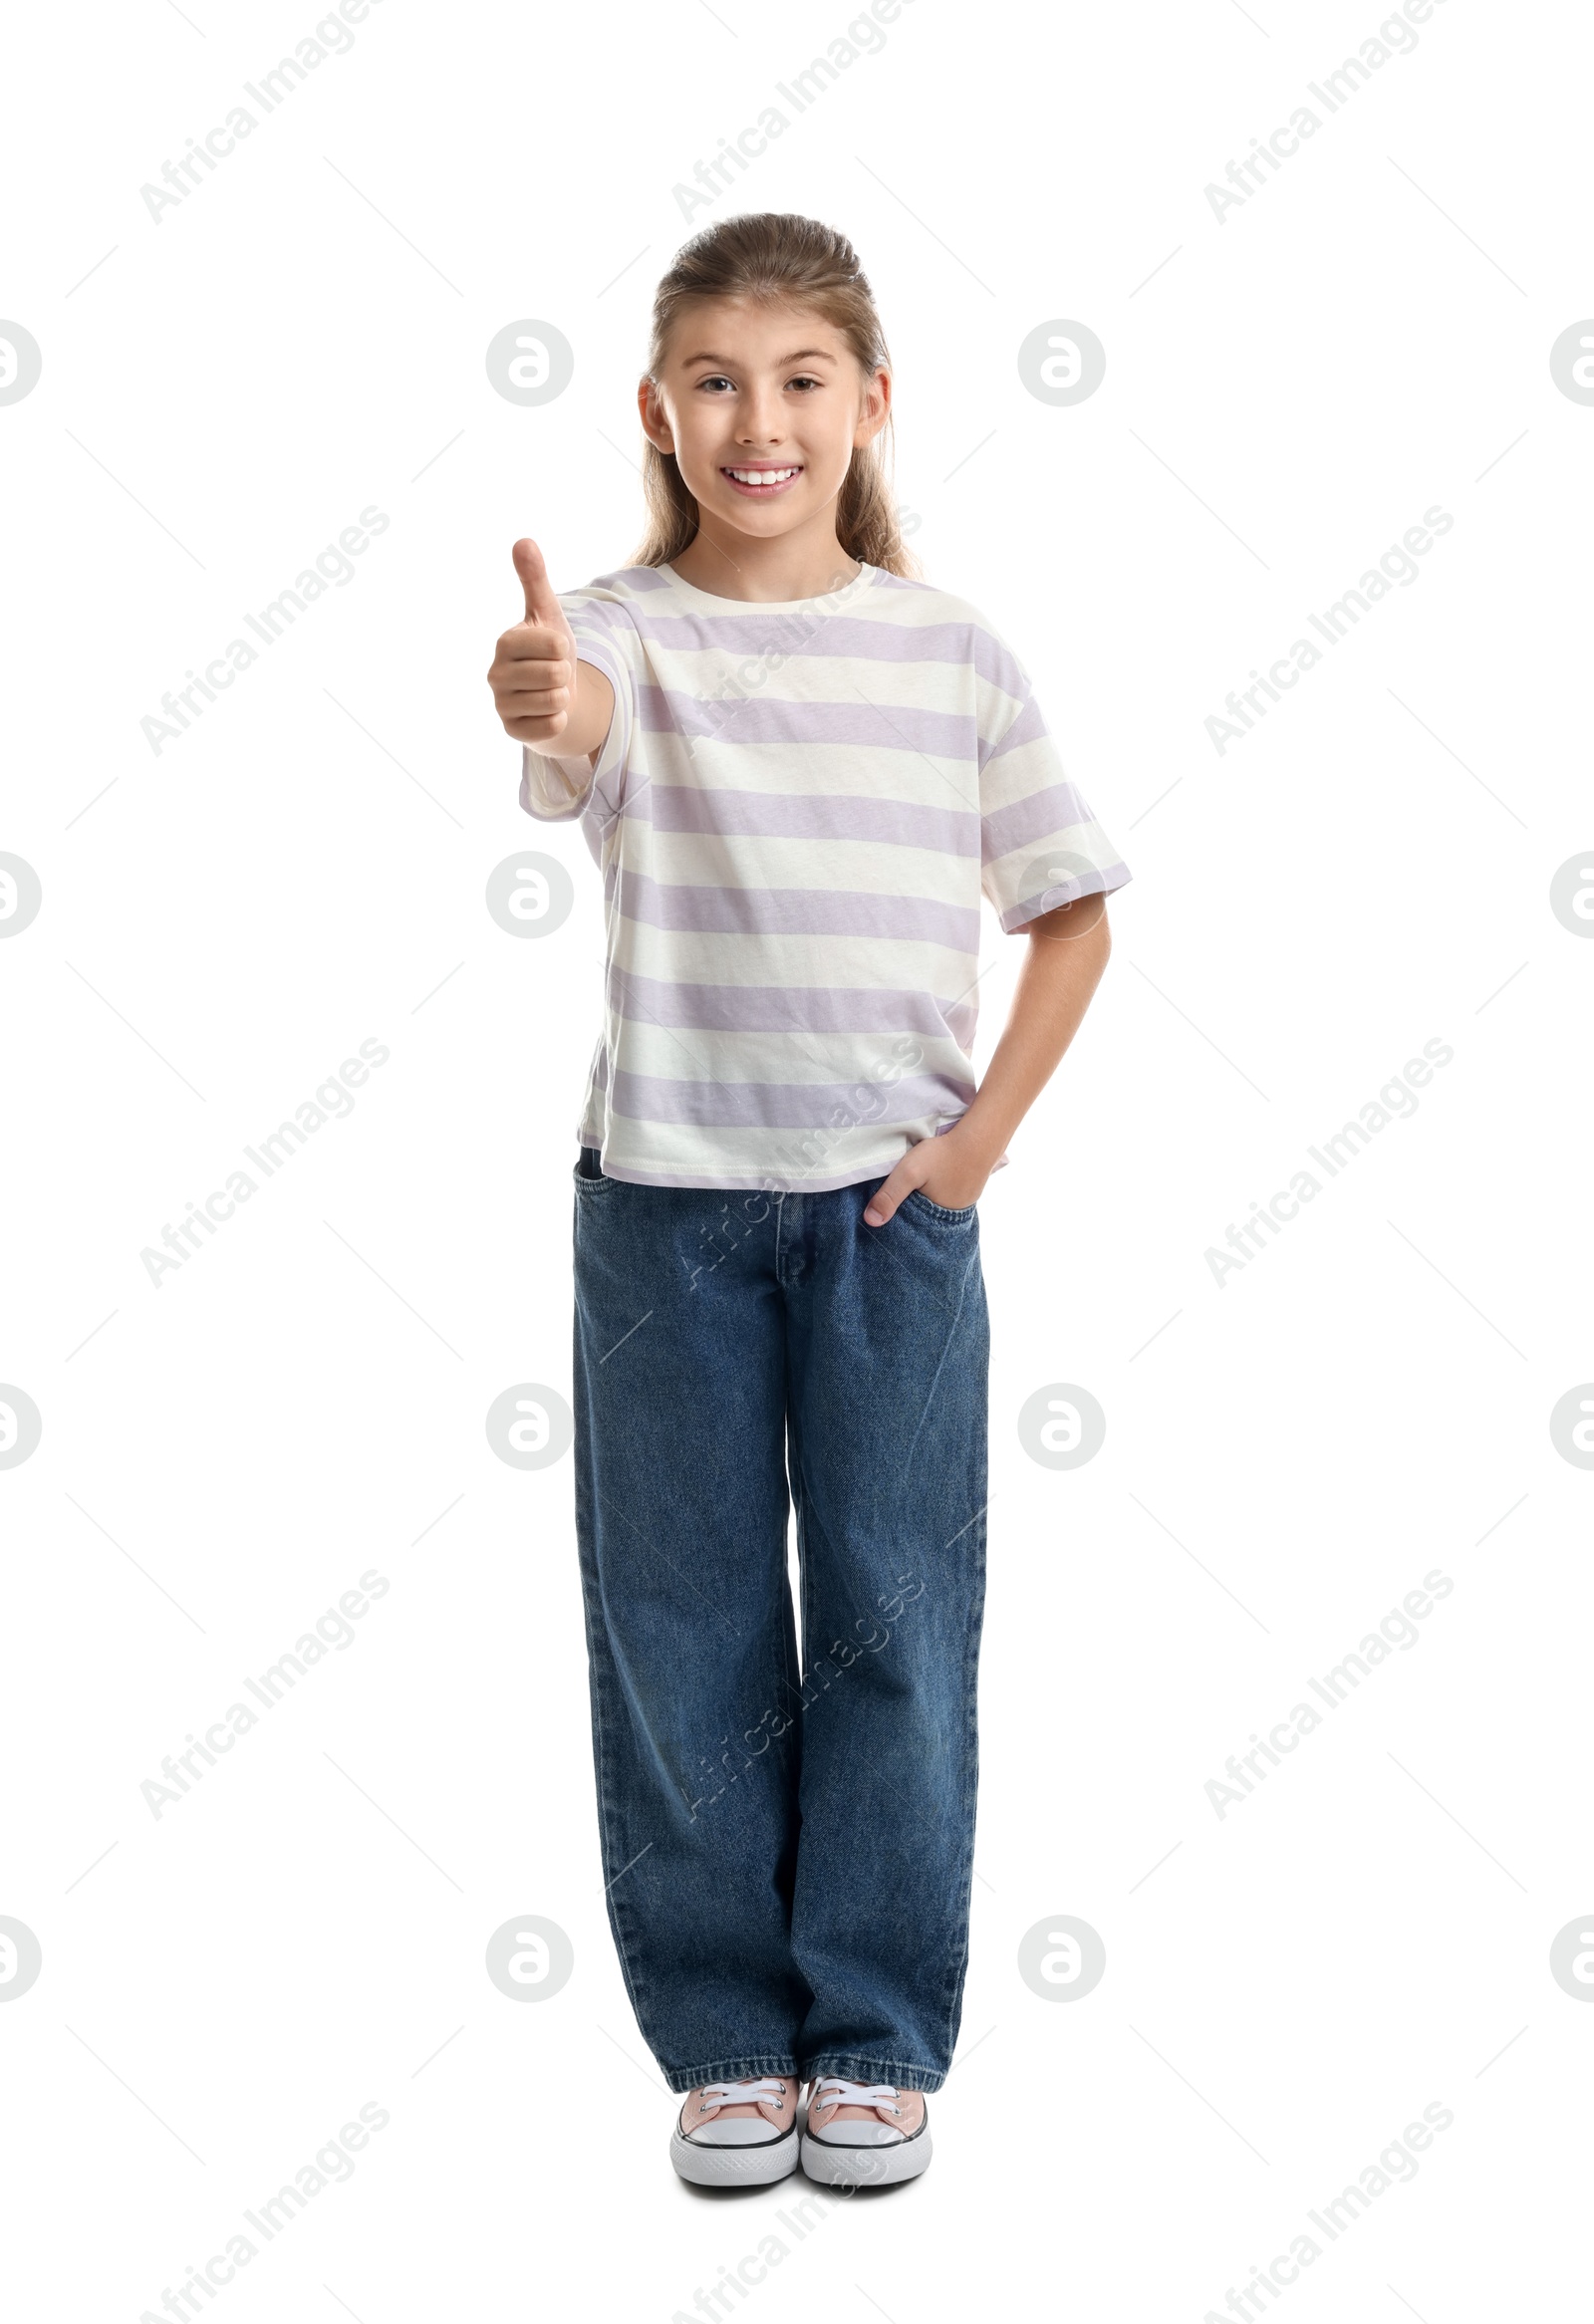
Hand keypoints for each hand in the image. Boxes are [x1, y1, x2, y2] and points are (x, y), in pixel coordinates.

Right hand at [487, 538, 578, 751]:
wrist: (555, 694)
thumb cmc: (550, 651)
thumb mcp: (548, 613)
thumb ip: (535, 579)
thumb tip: (523, 540)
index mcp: (504, 643)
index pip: (554, 645)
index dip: (564, 648)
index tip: (553, 649)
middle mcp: (495, 675)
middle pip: (555, 674)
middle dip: (564, 674)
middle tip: (553, 673)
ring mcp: (502, 705)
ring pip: (555, 700)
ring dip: (563, 697)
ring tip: (551, 691)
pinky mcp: (513, 731)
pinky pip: (552, 726)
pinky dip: (558, 720)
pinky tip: (547, 712)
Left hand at [862, 1121, 995, 1226]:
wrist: (980, 1135)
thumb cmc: (943, 1154)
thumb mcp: (909, 1172)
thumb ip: (889, 1196)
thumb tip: (870, 1222)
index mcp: (939, 1218)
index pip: (914, 1225)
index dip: (901, 1217)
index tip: (889, 1208)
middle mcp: (956, 1214)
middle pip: (927, 1216)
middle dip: (914, 1208)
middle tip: (903, 1193)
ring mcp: (967, 1201)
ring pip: (939, 1204)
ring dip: (929, 1197)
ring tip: (919, 1185)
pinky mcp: (973, 1187)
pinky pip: (952, 1193)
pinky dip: (942, 1188)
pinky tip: (938, 1177)